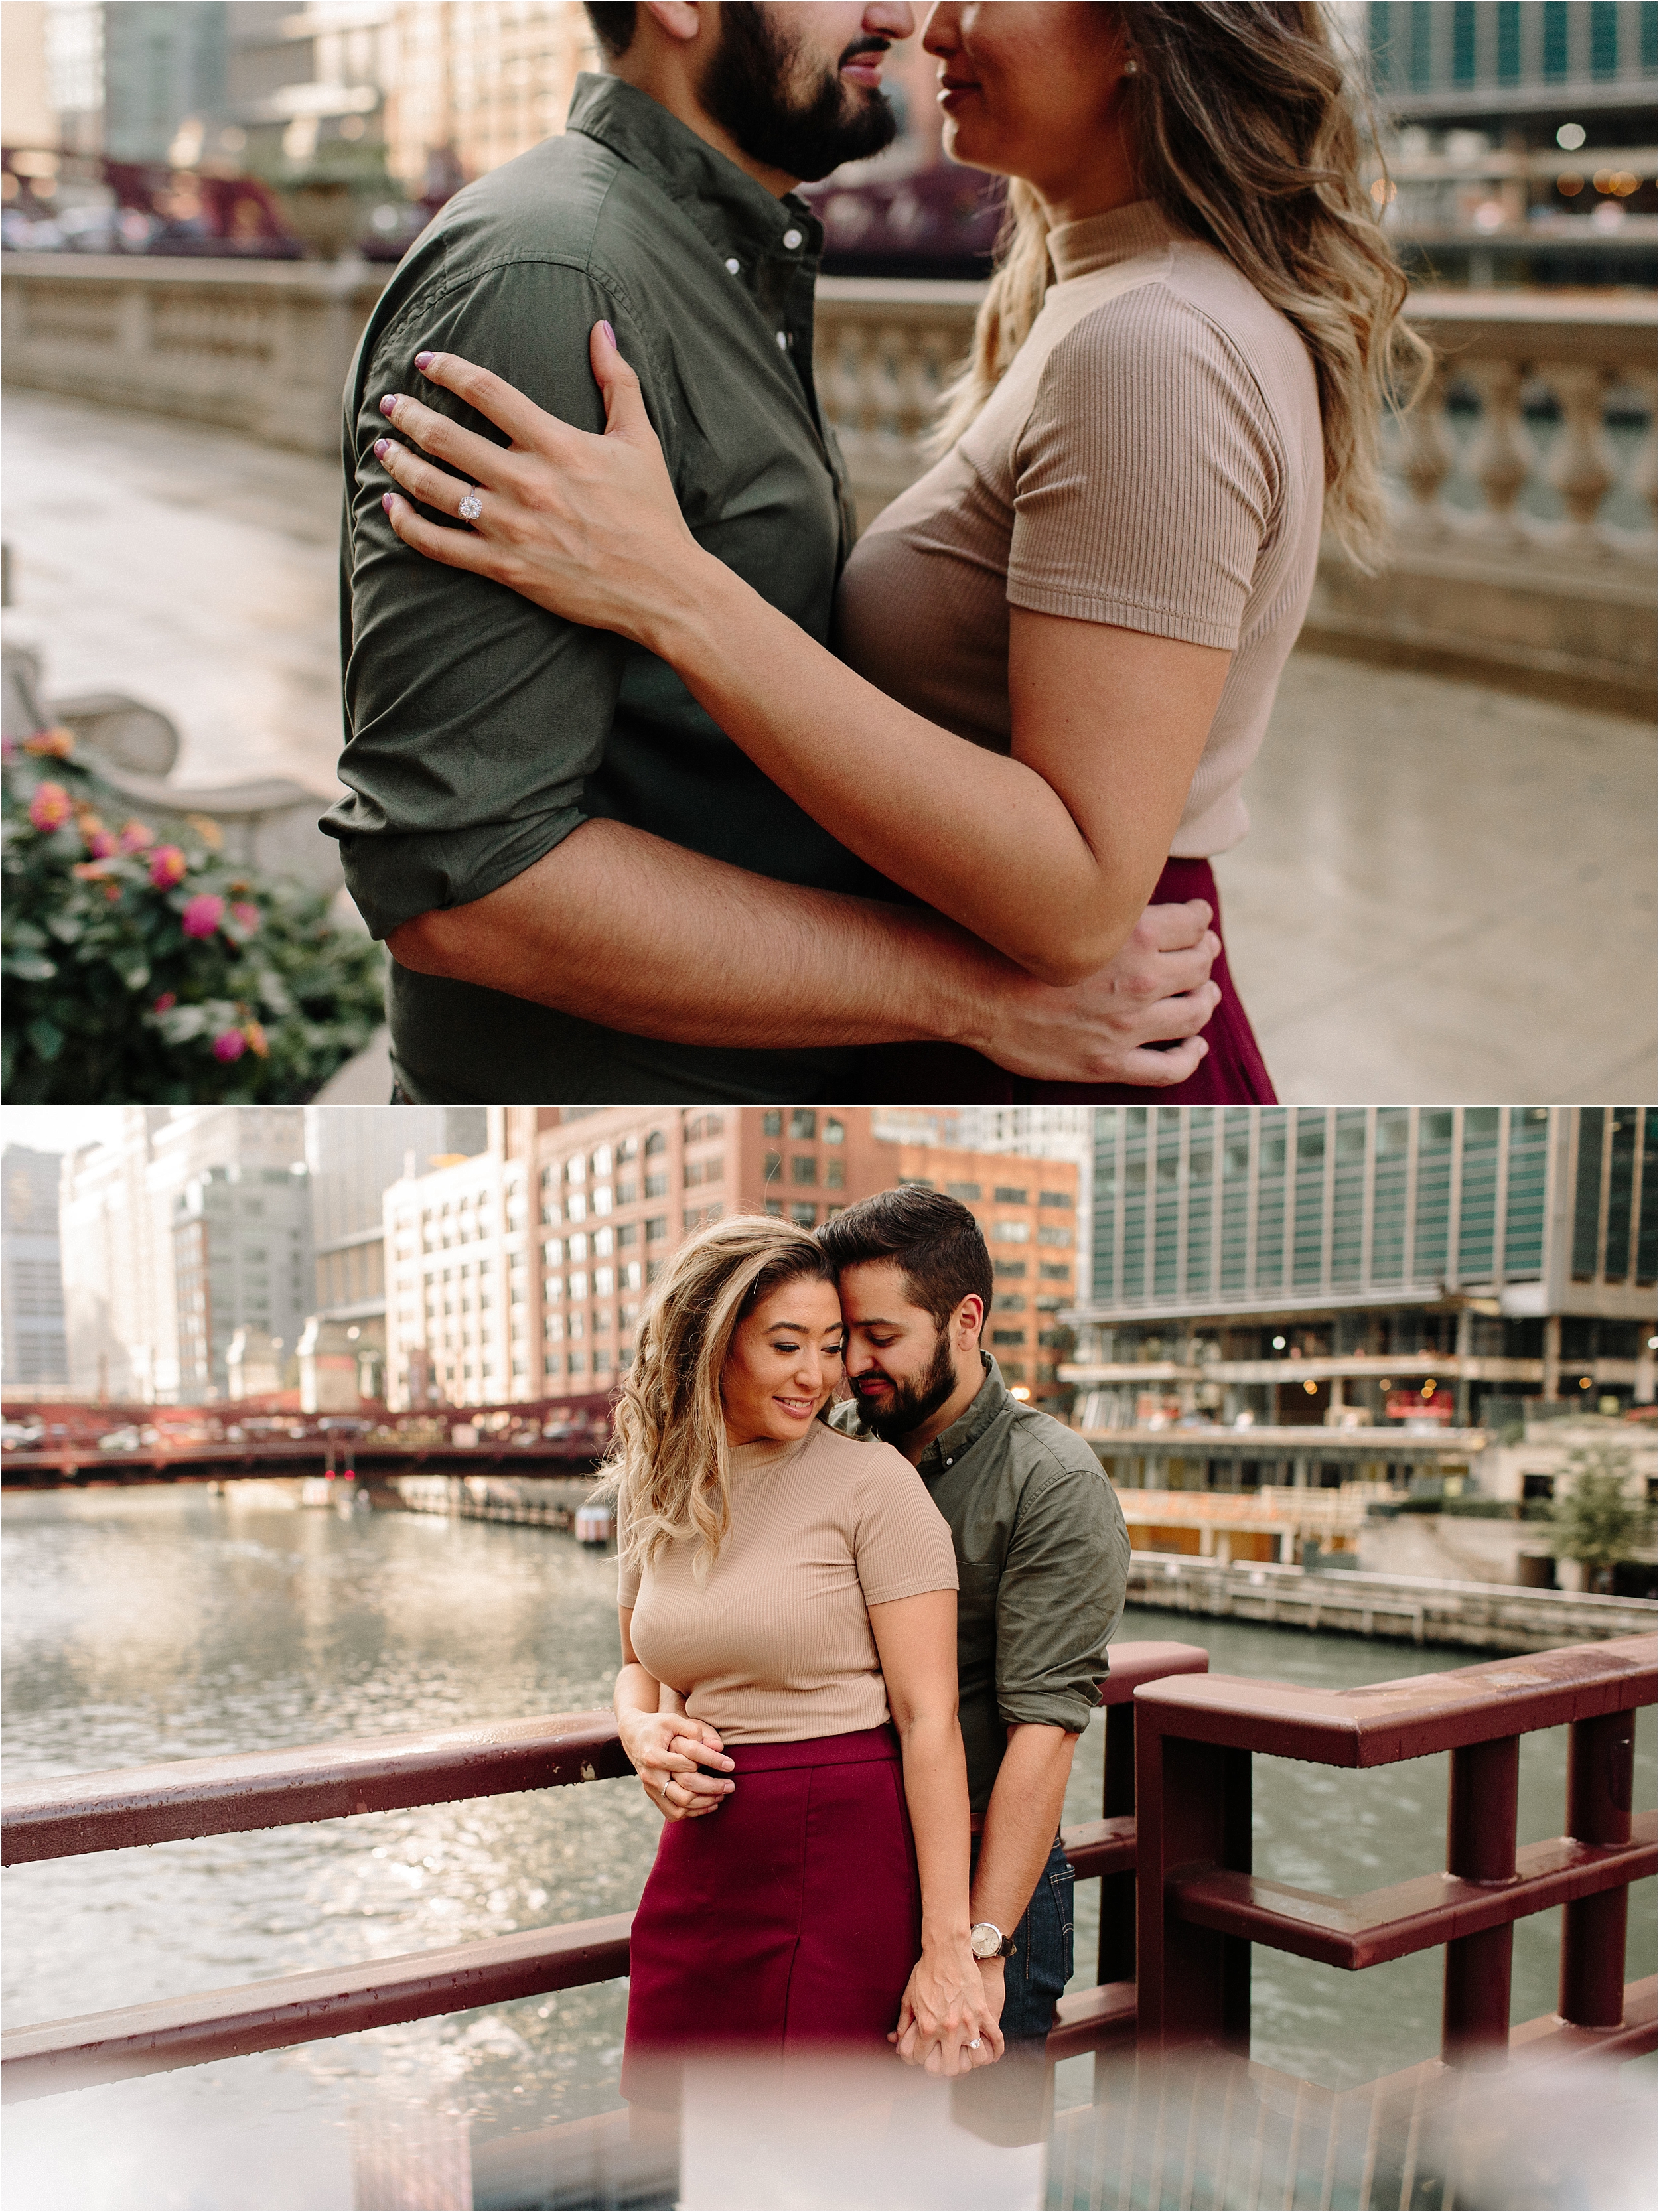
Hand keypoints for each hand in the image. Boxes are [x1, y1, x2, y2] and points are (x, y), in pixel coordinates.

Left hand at [373, 331, 704, 649]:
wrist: (663, 588)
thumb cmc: (653, 514)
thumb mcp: (640, 440)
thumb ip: (618, 381)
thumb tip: (601, 328)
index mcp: (557, 444)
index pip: (486, 391)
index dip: (448, 370)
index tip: (425, 362)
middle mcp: (527, 482)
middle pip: (445, 436)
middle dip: (408, 415)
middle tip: (391, 404)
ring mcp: (512, 527)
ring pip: (433, 487)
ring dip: (398, 463)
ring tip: (382, 448)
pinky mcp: (505, 567)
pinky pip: (439, 544)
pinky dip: (407, 524)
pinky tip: (391, 506)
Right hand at [615, 1706, 734, 1821]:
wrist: (632, 1735)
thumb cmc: (656, 1725)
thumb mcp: (673, 1720)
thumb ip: (694, 1730)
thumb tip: (718, 1746)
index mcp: (654, 1756)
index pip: (688, 1765)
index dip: (712, 1764)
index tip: (730, 1764)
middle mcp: (651, 1776)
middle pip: (685, 1793)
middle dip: (712, 1790)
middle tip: (731, 1785)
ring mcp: (651, 1788)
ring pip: (680, 1807)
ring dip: (703, 1805)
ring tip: (721, 1796)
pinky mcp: (652, 1795)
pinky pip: (672, 1813)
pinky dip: (692, 1813)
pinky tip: (708, 1804)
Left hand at [889, 1941, 1004, 2076]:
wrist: (946, 1951)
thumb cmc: (925, 1973)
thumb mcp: (908, 1998)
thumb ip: (903, 2023)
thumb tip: (897, 2040)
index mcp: (928, 2026)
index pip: (919, 2059)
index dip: (916, 2058)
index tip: (919, 2053)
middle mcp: (949, 2029)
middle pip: (949, 2068)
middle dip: (943, 2066)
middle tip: (942, 2057)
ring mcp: (968, 2022)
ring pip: (975, 2059)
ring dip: (970, 2059)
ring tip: (965, 2054)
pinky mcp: (983, 2012)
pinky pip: (996, 2039)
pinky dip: (995, 2049)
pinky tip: (991, 2051)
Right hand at [965, 899, 1221, 1084]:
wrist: (969, 991)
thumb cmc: (1007, 942)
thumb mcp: (1065, 907)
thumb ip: (1106, 906)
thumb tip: (1130, 896)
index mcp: (1133, 936)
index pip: (1194, 924)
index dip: (1200, 919)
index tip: (1198, 918)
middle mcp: (1139, 982)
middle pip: (1199, 967)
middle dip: (1204, 956)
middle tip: (1203, 954)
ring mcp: (1126, 1028)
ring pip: (1194, 1014)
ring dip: (1206, 1000)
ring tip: (1205, 995)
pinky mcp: (1108, 1064)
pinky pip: (1169, 1068)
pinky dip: (1191, 1056)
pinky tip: (1194, 1046)